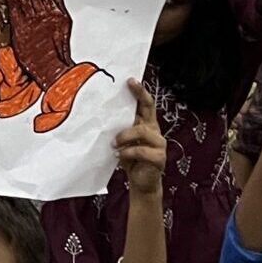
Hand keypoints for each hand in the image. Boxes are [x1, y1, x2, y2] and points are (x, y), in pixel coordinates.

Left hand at [116, 80, 165, 194]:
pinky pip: (142, 150)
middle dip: (139, 96)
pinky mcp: (159, 158)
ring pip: (142, 131)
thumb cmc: (130, 159)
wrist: (141, 183)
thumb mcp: (123, 141)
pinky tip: (119, 156)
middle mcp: (154, 131)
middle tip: (128, 86)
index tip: (130, 80)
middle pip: (149, 109)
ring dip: (125, 136)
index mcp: (146, 124)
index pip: (145, 104)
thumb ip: (119, 129)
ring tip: (114, 143)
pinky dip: (128, 152)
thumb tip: (102, 115)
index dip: (140, 91)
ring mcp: (159, 144)